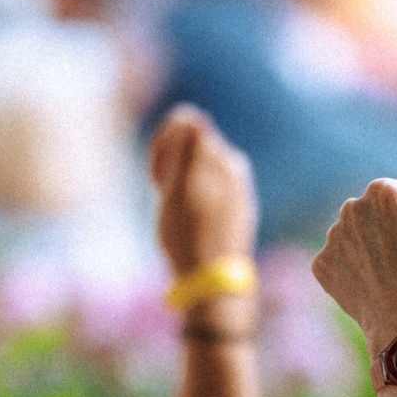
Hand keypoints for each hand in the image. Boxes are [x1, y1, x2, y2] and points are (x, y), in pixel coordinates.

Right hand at [150, 105, 256, 277]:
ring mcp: (239, 185)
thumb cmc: (188, 234)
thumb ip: (183, 149)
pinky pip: (212, 186)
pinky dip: (195, 194)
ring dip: (181, 178)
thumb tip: (191, 117)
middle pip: (193, 143)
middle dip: (171, 161)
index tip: (157, 172)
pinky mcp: (239, 205)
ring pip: (200, 166)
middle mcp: (233, 165)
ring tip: (175, 209)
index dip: (162, 142)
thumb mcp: (175, 189)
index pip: (186, 121)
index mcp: (218, 156)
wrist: (214, 279)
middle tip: (161, 193)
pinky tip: (190, 220)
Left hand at [312, 140, 396, 352]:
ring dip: (372, 249)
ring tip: (392, 273)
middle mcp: (350, 207)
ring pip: (358, 237)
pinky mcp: (322, 266)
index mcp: (382, 189)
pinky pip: (339, 261)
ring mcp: (333, 238)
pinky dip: (353, 271)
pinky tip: (372, 284)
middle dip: (392, 230)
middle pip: (377, 214)